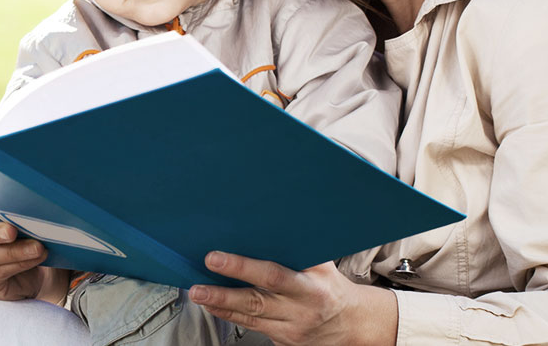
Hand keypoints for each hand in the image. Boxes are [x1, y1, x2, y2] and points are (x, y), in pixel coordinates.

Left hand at [187, 251, 397, 345]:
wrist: (350, 322)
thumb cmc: (330, 284)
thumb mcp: (322, 264)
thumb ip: (297, 246)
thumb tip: (272, 215)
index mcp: (312, 287)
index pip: (273, 276)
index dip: (242, 268)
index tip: (216, 258)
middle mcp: (300, 310)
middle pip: (256, 301)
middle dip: (223, 294)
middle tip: (197, 287)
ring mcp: (290, 329)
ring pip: (250, 318)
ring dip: (220, 305)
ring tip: (198, 295)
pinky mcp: (282, 341)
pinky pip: (252, 328)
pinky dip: (230, 316)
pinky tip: (213, 306)